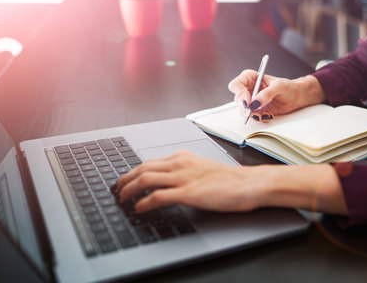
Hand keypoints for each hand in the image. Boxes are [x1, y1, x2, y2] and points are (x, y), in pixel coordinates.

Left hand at [116, 150, 262, 212]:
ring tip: (122, 200)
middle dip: (125, 180)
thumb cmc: (232, 179)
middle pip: (142, 168)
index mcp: (183, 156)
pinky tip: (139, 209)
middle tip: (117, 190)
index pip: (150, 162)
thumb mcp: (204, 168)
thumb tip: (174, 181)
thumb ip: (187, 171)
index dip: (133, 172)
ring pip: (144, 179)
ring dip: (129, 190)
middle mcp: (180, 163)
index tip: (125, 180)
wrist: (249, 184)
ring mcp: (183, 177)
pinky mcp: (188, 193)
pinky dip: (143, 203)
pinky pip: (157, 197)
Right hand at [227, 71, 325, 120]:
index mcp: (251, 78)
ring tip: (265, 113)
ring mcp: (251, 101)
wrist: (296, 97)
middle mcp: (249, 89)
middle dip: (244, 107)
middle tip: (253, 111)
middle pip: (237, 99)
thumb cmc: (288, 87)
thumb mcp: (279, 87)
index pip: (236, 85)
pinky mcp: (256, 110)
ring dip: (252, 114)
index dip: (240, 94)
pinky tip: (268, 115)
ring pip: (243, 110)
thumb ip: (267, 94)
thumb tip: (256, 102)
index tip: (248, 102)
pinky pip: (252, 117)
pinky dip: (258, 118)